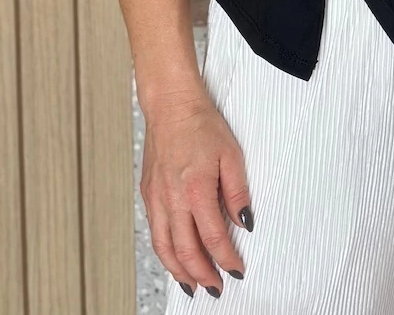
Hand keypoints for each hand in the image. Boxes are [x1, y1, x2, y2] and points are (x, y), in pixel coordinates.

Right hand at [140, 90, 251, 297]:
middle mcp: (172, 198)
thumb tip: (246, 221)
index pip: (213, 238)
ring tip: (194, 285)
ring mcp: (156, 198)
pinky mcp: (148, 194)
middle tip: (216, 287)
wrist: (171, 105)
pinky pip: (154, 233)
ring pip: (164, 248)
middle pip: (186, 250)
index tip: (237, 269)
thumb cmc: (200, 124)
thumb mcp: (232, 154)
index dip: (226, 259)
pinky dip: (164, 253)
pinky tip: (174, 258)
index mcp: (196, 188)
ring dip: (179, 272)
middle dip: (202, 275)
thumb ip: (239, 192)